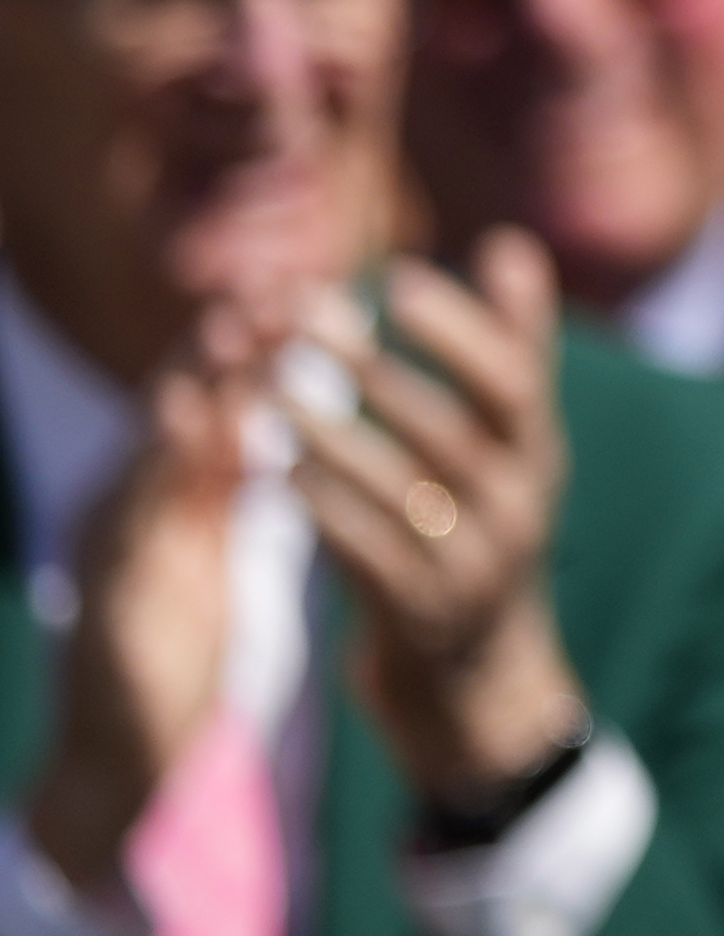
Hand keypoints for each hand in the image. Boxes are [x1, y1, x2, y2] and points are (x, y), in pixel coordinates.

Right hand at [28, 307, 258, 882]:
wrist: (126, 755)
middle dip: (222, 343)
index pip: (209, 400)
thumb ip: (225, 472)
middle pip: (177, 407)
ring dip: (194, 385)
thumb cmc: (172, 642)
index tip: (305, 283)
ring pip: (151, 449)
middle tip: (275, 282)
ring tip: (234, 330)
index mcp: (162, 497)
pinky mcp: (104, 597)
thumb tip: (264, 396)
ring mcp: (109, 548)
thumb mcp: (203, 541)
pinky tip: (193, 428)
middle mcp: (129, 506)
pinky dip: (162, 469)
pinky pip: (134, 520)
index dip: (250, 342)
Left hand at [297, 240, 589, 806]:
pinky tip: (274, 472)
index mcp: (539, 457)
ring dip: (331, 436)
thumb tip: (511, 241)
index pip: (515, 380)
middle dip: (376, 367)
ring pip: (400, 491)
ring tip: (270, 393)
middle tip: (309, 315)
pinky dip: (320, 510)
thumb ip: (513, 349)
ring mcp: (473, 567)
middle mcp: (518, 508)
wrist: (481, 680)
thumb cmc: (483, 529)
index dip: (462, 328)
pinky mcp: (421, 617)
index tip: (399, 278)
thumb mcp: (514, 448)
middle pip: (448, 428)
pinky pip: (365, 555)